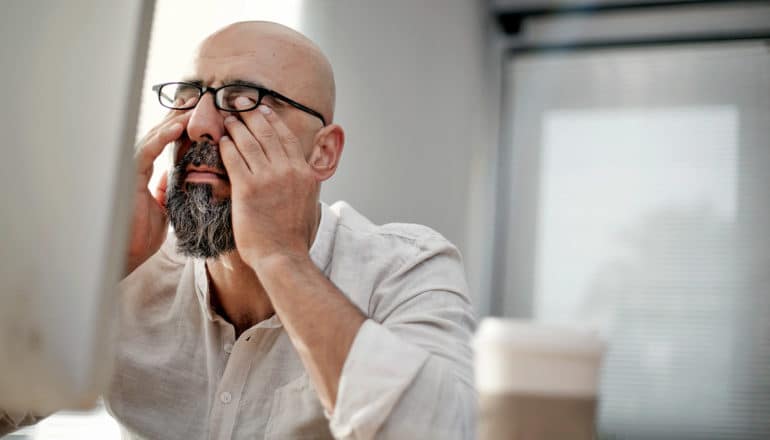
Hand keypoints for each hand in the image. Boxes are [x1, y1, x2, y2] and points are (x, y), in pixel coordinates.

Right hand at [125, 109, 190, 275]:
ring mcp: (130, 169)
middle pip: (158, 134)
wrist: (127, 253)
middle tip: (198, 99)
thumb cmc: (141, 234)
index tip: (199, 114)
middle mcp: (135, 166)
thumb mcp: (162, 208)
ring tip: (193, 107)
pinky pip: (147, 150)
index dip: (179, 127)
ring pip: (152, 136)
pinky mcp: (128, 175)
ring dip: (173, 120)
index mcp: (144, 172)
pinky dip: (162, 137)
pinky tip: (178, 126)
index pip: (162, 143)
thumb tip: (171, 176)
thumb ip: (165, 189)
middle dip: (178, 116)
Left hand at [219, 100, 319, 269]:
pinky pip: (234, 159)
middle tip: (240, 102)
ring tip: (227, 118)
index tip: (262, 109)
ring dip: (236, 126)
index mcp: (303, 173)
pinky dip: (226, 146)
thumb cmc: (292, 237)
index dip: (272, 120)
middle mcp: (288, 171)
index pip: (286, 138)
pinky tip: (220, 140)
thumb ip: (301, 183)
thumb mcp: (307, 203)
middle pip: (267, 133)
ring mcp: (268, 178)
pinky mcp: (248, 188)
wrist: (283, 256)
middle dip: (251, 114)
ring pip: (249, 142)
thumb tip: (299, 174)